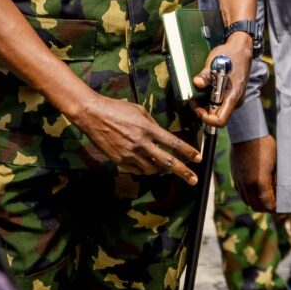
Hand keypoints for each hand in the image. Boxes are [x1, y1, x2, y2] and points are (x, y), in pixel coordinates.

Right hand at [70, 94, 201, 184]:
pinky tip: (146, 163)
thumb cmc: (117, 109)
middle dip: (183, 172)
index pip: (173, 143)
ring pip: (152, 169)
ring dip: (161, 169)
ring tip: (165, 166)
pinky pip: (137, 170)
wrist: (92, 115)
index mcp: (148, 129)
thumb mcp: (140, 111)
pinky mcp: (119, 160)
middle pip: (166, 162)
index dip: (188, 152)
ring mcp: (129, 154)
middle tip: (194, 180)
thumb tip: (162, 135)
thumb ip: (153, 124)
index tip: (198, 158)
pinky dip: (144, 169)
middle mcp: (141, 143)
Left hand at [191, 32, 251, 127]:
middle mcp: (235, 100)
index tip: (197, 107)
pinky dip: (211, 98)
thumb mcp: (215, 63)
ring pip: (218, 109)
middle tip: (194, 98)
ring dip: (207, 103)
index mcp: (233, 96)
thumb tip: (197, 83)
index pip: (220, 120)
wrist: (242, 47)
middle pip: (218, 116)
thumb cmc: (230, 55)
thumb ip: (205, 75)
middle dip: (203, 110)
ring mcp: (235, 97)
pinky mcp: (233, 93)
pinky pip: (221, 102)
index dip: (206, 118)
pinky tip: (207, 87)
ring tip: (200, 90)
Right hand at [232, 134, 276, 211]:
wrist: (247, 135)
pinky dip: (250, 196)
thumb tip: (281, 190)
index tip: (283, 206)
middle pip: (257, 207)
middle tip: (276, 203)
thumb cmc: (265, 146)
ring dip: (257, 203)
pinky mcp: (235, 178)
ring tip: (267, 197)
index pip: (269, 206)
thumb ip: (277, 180)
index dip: (276, 208)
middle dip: (267, 208)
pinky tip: (256, 189)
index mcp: (259, 183)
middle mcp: (247, 186)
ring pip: (248, 202)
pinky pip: (242, 193)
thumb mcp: (276, 163)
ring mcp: (239, 182)